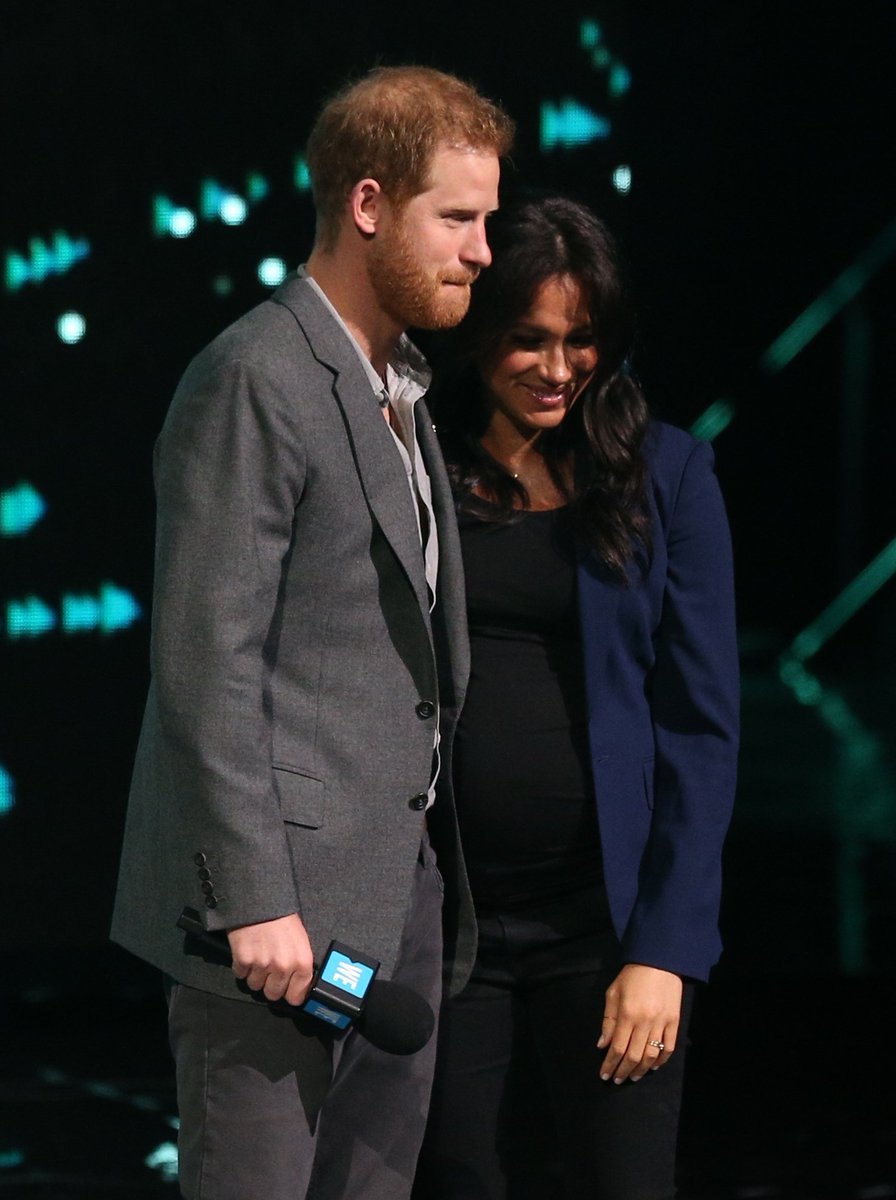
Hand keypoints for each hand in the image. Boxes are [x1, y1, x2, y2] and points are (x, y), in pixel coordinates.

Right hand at [227, 913, 314, 1005]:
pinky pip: (240, 975)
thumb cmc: (282, 916)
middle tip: (270, 969)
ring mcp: (262, 964)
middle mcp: (283, 966)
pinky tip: (247, 950)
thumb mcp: (300, 939)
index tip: (287, 988)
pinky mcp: (243, 960)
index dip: (290, 993)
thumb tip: (299, 985)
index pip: (297, 997)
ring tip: (258, 955)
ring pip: (255, 986)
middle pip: (273, 994)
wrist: (260, 899)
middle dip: (270, 984)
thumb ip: (300, 963)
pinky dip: (241, 966)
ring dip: (255, 974)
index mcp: (302, 961)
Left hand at [597, 964, 682, 1083]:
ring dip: (641, 1070)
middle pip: (633, 1055)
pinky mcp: (675, 1022)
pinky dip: (661, 1061)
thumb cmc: (632, 975)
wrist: (659, 960)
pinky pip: (669, 1048)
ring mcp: (662, 1022)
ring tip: (632, 1077)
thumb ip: (608, 1020)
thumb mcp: (613, 993)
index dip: (610, 1064)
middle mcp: (645, 1021)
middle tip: (617, 1080)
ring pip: (651, 1056)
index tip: (604, 1075)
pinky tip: (652, 1066)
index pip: (617, 1047)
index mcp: (627, 1013)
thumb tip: (602, 1045)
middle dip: (623, 1071)